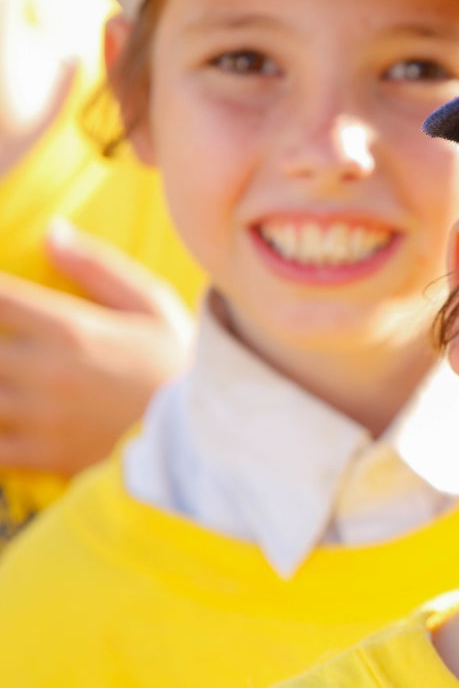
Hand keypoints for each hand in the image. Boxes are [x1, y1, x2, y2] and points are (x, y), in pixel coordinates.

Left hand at [0, 222, 192, 475]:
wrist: (209, 439)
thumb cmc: (182, 366)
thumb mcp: (154, 306)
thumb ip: (99, 267)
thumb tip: (50, 230)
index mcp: (69, 327)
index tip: (3, 299)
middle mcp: (43, 370)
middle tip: (10, 345)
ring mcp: (38, 416)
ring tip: (9, 377)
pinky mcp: (40, 457)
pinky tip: (6, 420)